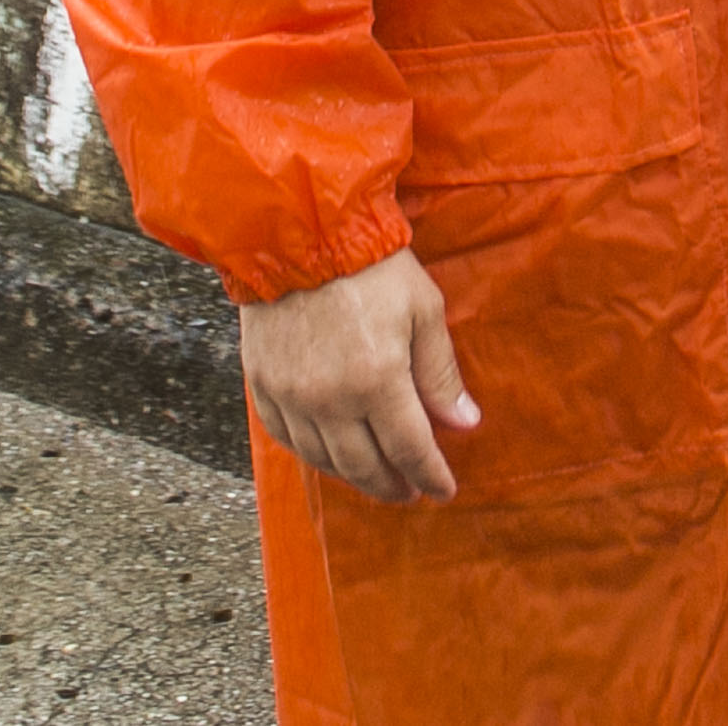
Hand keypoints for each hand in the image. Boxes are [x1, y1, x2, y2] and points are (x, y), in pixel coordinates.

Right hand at [239, 247, 476, 503]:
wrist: (299, 234)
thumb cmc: (371, 266)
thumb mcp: (423, 309)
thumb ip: (440, 373)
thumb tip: (464, 425)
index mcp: (377, 380)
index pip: (410, 449)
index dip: (430, 476)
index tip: (443, 491)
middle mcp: (329, 399)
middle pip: (364, 466)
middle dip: (392, 486)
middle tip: (410, 492)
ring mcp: (291, 396)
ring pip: (324, 460)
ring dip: (353, 476)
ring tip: (375, 477)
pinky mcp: (263, 386)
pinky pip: (286, 439)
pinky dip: (311, 455)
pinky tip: (329, 454)